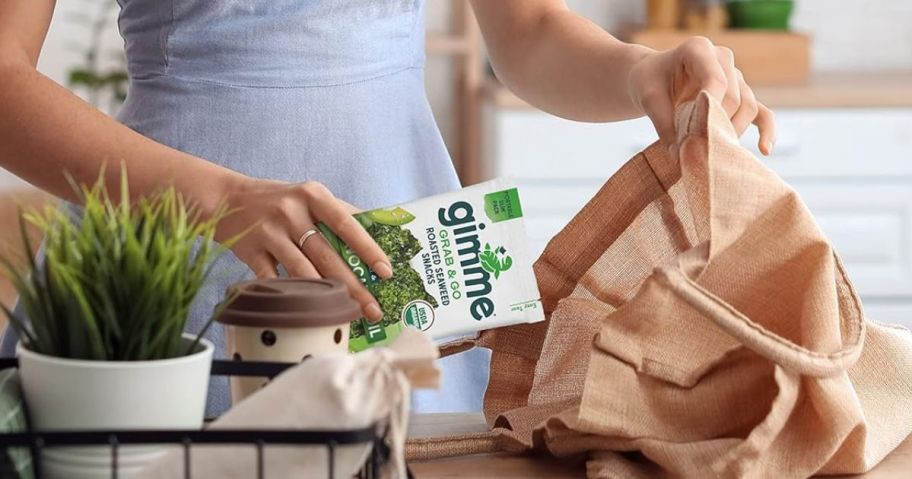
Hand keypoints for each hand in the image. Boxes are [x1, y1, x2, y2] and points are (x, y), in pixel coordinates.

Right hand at [214, 178, 391, 321]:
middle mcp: (291, 212)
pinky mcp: (250, 251)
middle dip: (353, 285)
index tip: (385, 272)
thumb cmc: (280, 201)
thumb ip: (341, 214)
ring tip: (347, 313)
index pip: (347, 224)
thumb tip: (382, 235)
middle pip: (327, 255)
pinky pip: (274, 280)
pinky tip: (308, 311)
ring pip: (303, 271)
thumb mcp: (310, 197)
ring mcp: (269, 232)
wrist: (227, 199)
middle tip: (373, 309)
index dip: (368, 249)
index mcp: (313, 196)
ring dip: (326, 296)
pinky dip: (291, 295)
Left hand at [627, 37, 775, 154]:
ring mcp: (735, 76)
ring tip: (715, 152)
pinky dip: (766, 130)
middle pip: (733, 97)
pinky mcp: (742, 95)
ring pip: (748, 107)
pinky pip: (761, 112)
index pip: (715, 79)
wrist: (653, 78)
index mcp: (698, 49)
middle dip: (718, 126)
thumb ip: (663, 123)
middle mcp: (722, 59)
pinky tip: (765, 149)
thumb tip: (678, 156)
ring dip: (733, 131)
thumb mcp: (648, 99)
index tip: (700, 132)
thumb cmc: (649, 82)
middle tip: (698, 150)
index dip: (712, 107)